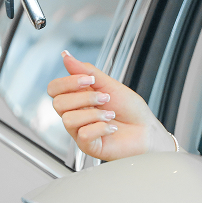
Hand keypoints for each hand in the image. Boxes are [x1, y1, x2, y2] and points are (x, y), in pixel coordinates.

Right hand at [48, 51, 173, 160]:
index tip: (89, 80)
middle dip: (84, 97)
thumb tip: (66, 56)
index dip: (67, 82)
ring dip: (94, 113)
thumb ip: (86, 71)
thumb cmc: (130, 109)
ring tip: (110, 114)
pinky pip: (83, 135)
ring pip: (68, 120)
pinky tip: (111, 127)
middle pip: (58, 104)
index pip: (54, 88)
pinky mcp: (88, 146)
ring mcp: (80, 131)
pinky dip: (100, 128)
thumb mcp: (109, 84)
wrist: (147, 130)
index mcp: (78, 97)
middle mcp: (76, 114)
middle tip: (104, 98)